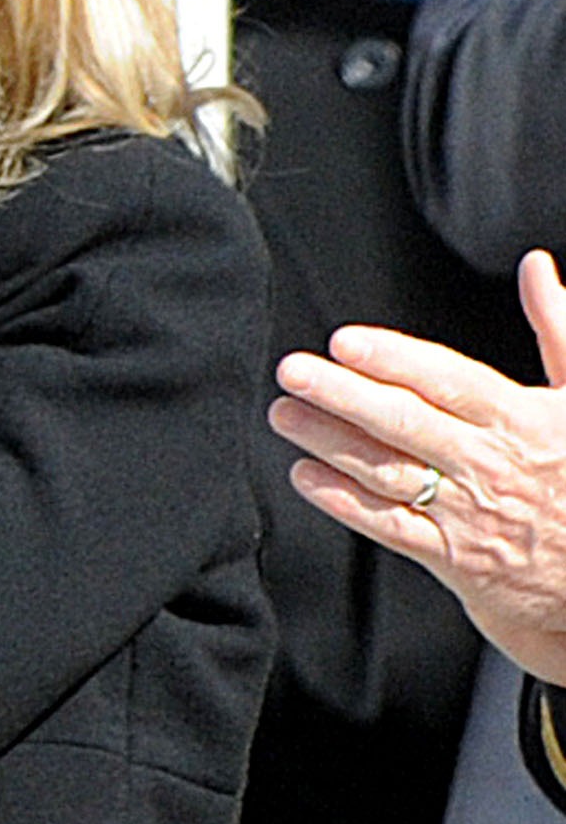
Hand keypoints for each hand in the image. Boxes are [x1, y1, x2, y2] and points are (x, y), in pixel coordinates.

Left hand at [270, 247, 565, 682]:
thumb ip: (558, 325)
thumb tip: (537, 267)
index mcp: (524, 420)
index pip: (450, 382)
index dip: (395, 360)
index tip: (345, 342)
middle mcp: (490, 465)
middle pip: (406, 424)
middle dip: (343, 395)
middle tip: (292, 372)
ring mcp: (467, 513)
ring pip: (387, 472)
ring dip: (329, 442)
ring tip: (284, 414)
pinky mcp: (451, 556)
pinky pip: (387, 526)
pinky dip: (342, 502)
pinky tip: (304, 475)